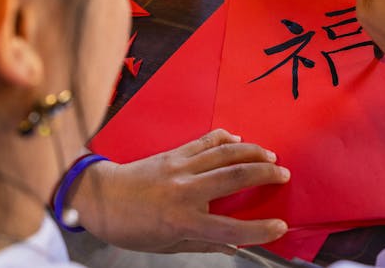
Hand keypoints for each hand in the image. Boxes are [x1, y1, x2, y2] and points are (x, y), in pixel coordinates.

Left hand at [71, 129, 289, 252]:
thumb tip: (235, 247)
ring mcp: (180, 168)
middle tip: (284, 174)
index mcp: (183, 221)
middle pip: (235, 178)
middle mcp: (185, 192)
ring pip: (224, 154)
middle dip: (265, 174)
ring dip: (252, 152)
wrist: (100, 198)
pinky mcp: (174, 153)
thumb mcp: (167, 246)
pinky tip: (239, 139)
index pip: (230, 229)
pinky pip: (205, 141)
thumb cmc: (131, 228)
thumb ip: (204, 245)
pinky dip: (226, 138)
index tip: (280, 226)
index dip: (259, 230)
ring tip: (270, 155)